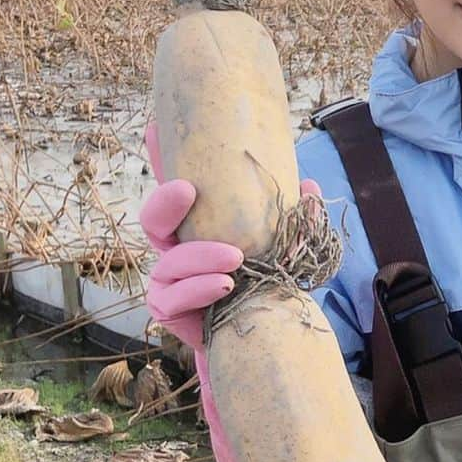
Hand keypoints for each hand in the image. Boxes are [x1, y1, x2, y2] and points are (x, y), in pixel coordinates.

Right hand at [140, 122, 319, 347]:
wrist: (260, 333)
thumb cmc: (265, 281)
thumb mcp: (283, 246)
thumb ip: (292, 219)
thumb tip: (307, 185)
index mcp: (197, 225)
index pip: (173, 186)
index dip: (158, 156)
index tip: (155, 127)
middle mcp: (175, 247)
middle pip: (154, 220)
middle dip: (165, 202)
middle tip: (188, 189)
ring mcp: (169, 279)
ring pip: (169, 262)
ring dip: (200, 257)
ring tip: (235, 258)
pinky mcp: (171, 310)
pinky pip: (174, 299)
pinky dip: (200, 289)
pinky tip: (225, 285)